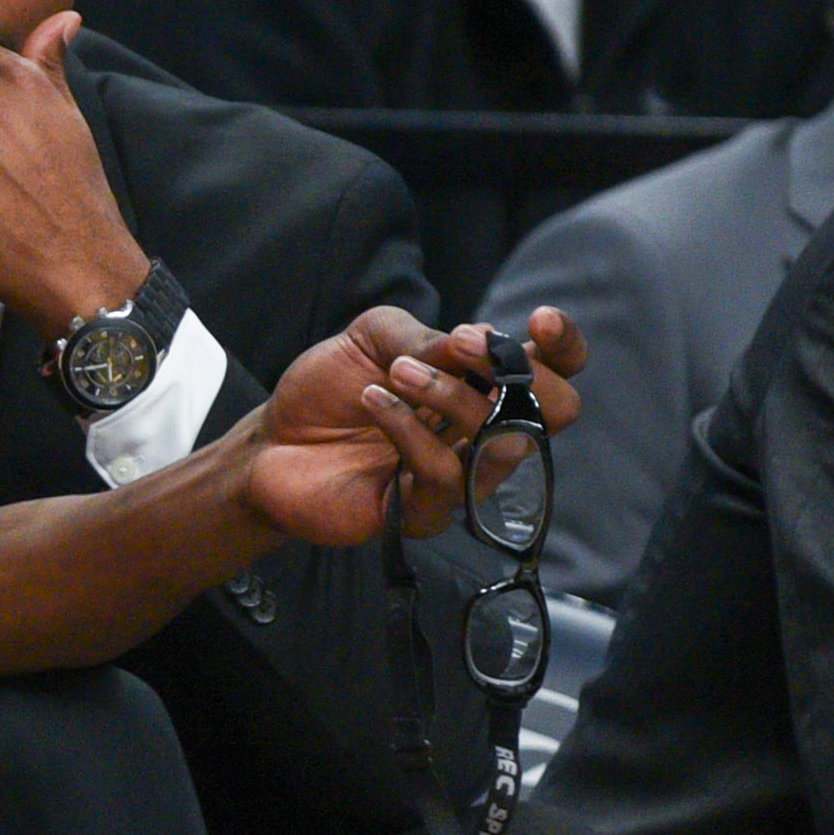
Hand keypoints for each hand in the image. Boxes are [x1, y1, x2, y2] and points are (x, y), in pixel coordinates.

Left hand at [244, 304, 586, 547]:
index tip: (537, 321)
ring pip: (501, 441)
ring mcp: (463, 476)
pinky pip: (445, 475)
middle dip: (517, 373)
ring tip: (397, 371)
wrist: (270, 443)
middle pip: (559, 410)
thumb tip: (478, 341)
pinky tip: (373, 400)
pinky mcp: (426, 513)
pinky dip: (409, 429)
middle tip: (457, 346)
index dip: (563, 345)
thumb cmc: (329, 389)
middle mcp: (488, 432)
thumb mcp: (373, 337)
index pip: (558, 370)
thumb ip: (426, 335)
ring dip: (449, 394)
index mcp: (487, 385)